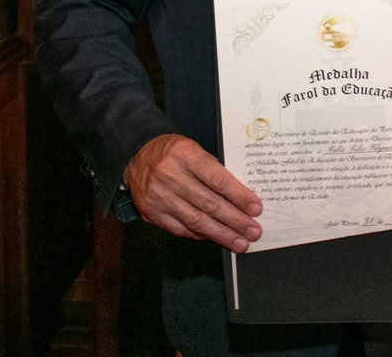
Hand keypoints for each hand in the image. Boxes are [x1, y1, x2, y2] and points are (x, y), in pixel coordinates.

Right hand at [123, 134, 261, 251]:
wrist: (136, 153)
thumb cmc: (172, 152)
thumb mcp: (194, 149)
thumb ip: (213, 171)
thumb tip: (239, 198)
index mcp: (185, 155)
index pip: (217, 179)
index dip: (239, 196)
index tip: (255, 208)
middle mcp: (170, 176)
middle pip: (209, 203)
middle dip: (235, 220)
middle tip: (252, 231)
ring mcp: (159, 196)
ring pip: (196, 220)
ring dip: (221, 234)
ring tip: (239, 242)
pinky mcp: (152, 212)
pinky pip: (180, 229)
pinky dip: (200, 235)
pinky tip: (214, 237)